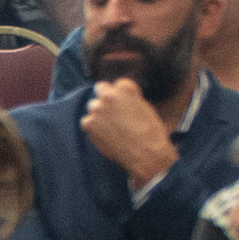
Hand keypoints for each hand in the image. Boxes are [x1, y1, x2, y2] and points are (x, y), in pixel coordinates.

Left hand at [77, 73, 176, 188]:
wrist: (146, 155)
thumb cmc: (151, 132)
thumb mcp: (144, 107)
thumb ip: (129, 99)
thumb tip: (120, 99)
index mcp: (125, 88)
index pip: (118, 85)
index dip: (122, 96)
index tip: (126, 105)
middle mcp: (108, 95)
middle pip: (100, 89)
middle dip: (105, 98)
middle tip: (113, 113)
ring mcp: (96, 109)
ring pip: (93, 107)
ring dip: (99, 114)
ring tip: (112, 129)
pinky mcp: (89, 124)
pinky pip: (87, 122)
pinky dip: (94, 129)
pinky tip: (106, 136)